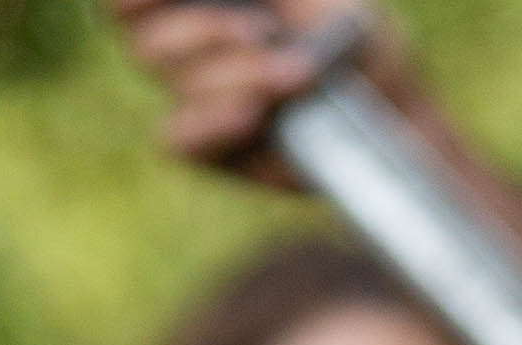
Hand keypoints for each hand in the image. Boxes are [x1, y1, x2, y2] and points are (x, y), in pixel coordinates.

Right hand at [104, 3, 412, 176]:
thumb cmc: (354, 40)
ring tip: (297, 73)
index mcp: (199, 5)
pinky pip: (180, 138)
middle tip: (263, 29)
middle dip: (201, 30)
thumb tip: (250, 3)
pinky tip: (254, 113)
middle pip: (141, 39)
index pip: (128, 3)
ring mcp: (196, 102)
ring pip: (172, 82)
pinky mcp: (213, 153)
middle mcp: (187, 48)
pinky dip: (215, 120)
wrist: (393, 112)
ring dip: (236, 72)